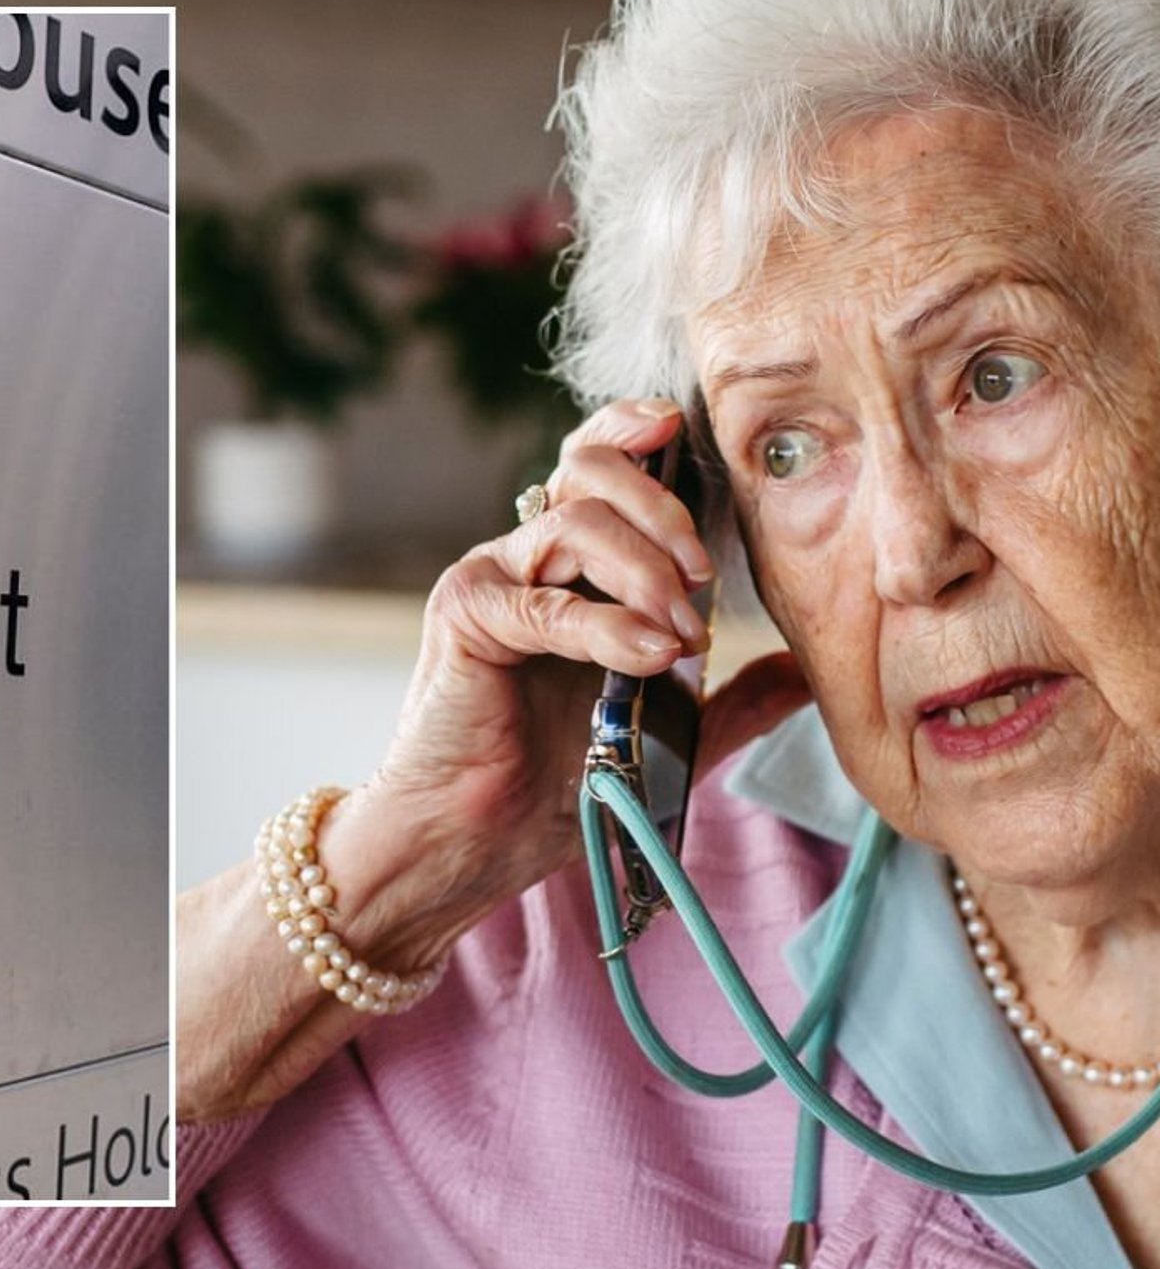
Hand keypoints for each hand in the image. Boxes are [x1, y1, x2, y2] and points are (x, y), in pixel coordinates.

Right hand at [322, 397, 714, 971]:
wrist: (472, 840)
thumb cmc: (546, 787)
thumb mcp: (661, 734)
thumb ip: (728, 698)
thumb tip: (802, 671)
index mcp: (564, 569)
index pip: (596, 465)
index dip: (634, 432)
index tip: (682, 429)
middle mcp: (522, 559)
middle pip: (588, 471)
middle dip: (664, 511)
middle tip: (704, 577)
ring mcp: (490, 580)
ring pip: (575, 521)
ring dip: (646, 570)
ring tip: (681, 637)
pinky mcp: (466, 615)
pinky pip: (547, 602)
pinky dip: (607, 626)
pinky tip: (649, 656)